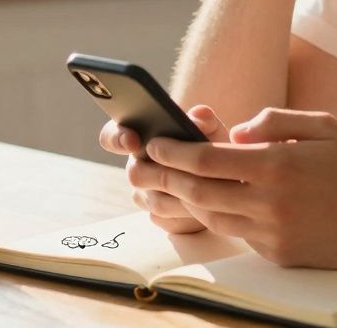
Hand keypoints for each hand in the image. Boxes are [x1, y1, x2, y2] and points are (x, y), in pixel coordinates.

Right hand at [98, 104, 230, 233]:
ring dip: (182, 195)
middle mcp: (138, 167)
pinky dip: (188, 214)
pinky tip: (209, 207)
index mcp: (141, 137)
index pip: (112, 136)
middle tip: (188, 170)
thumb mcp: (212, 128)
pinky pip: (167, 220)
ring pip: (154, 200)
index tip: (133, 140)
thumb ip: (204, 118)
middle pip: (135, 174)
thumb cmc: (211, 145)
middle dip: (162, 172)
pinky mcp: (160, 218)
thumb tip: (198, 116)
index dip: (117, 138)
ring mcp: (146, 195)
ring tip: (210, 188)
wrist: (225, 178)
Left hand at [131, 107, 336, 267]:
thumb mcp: (321, 125)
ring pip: (212, 218)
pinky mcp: (280, 256)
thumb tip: (233, 131)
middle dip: (165, 177)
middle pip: (198, 193)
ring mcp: (274, 235)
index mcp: (278, 166)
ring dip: (186, 200)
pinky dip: (222, 217)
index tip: (155, 141)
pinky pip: (238, 234)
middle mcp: (271, 204)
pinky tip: (212, 202)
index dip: (174, 151)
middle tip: (142, 165)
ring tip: (169, 182)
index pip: (207, 160)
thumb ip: (273, 120)